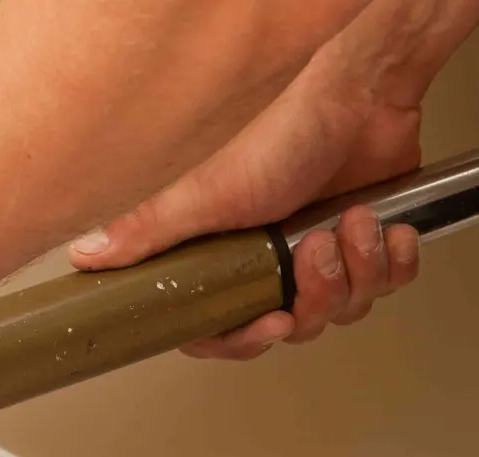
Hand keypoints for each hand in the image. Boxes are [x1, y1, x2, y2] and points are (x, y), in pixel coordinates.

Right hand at [65, 0, 478, 357]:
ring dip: (357, 270)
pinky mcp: (368, 244)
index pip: (222, 330)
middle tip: (315, 251)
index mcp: (227, 259)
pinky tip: (383, 226)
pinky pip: (388, 285)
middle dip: (315, 295)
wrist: (358, 95)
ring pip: (344, 309)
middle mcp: (272, 263)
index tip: (270, 324)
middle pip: (294, 326)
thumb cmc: (281, 133)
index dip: (246, 339)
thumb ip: (146, 234)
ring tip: (352, 223)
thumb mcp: (202, 194)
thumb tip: (86, 257)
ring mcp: (322, 255)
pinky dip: (393, 262)